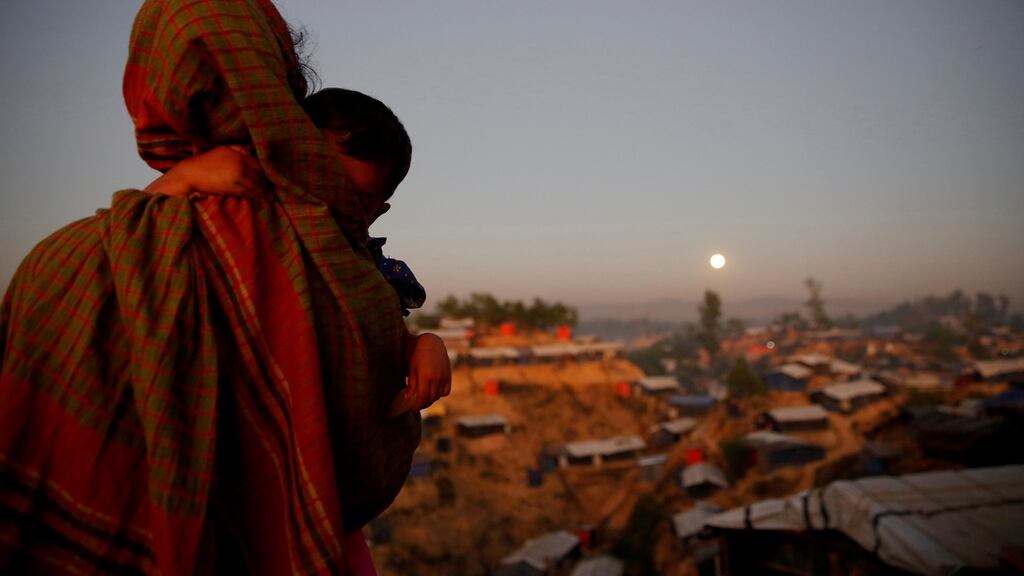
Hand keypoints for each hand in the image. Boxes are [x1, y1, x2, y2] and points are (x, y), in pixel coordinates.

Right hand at [144, 145, 267, 197]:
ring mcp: (236, 176)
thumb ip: (237, 149)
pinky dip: (256, 197)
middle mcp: (239, 165)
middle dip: (268, 183)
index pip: (258, 164)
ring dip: (265, 192)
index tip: (273, 177)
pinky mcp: (232, 188)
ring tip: (271, 197)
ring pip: (255, 185)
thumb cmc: (205, 162)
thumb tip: (250, 150)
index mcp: (238, 155)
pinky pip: (248, 193)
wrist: (189, 174)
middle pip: (259, 175)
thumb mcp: (222, 150)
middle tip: (275, 190)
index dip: (267, 172)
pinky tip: (262, 200)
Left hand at [391, 333, 450, 415]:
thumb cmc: (417, 355)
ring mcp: (444, 377)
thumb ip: (411, 385)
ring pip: (438, 396)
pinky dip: (440, 394)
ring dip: (431, 399)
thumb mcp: (412, 369)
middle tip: (416, 405)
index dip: (417, 405)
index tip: (412, 408)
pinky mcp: (448, 375)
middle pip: (431, 398)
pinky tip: (433, 392)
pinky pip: (446, 391)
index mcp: (426, 376)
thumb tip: (408, 398)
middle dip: (423, 404)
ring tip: (423, 398)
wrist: (431, 343)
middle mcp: (437, 378)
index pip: (423, 397)